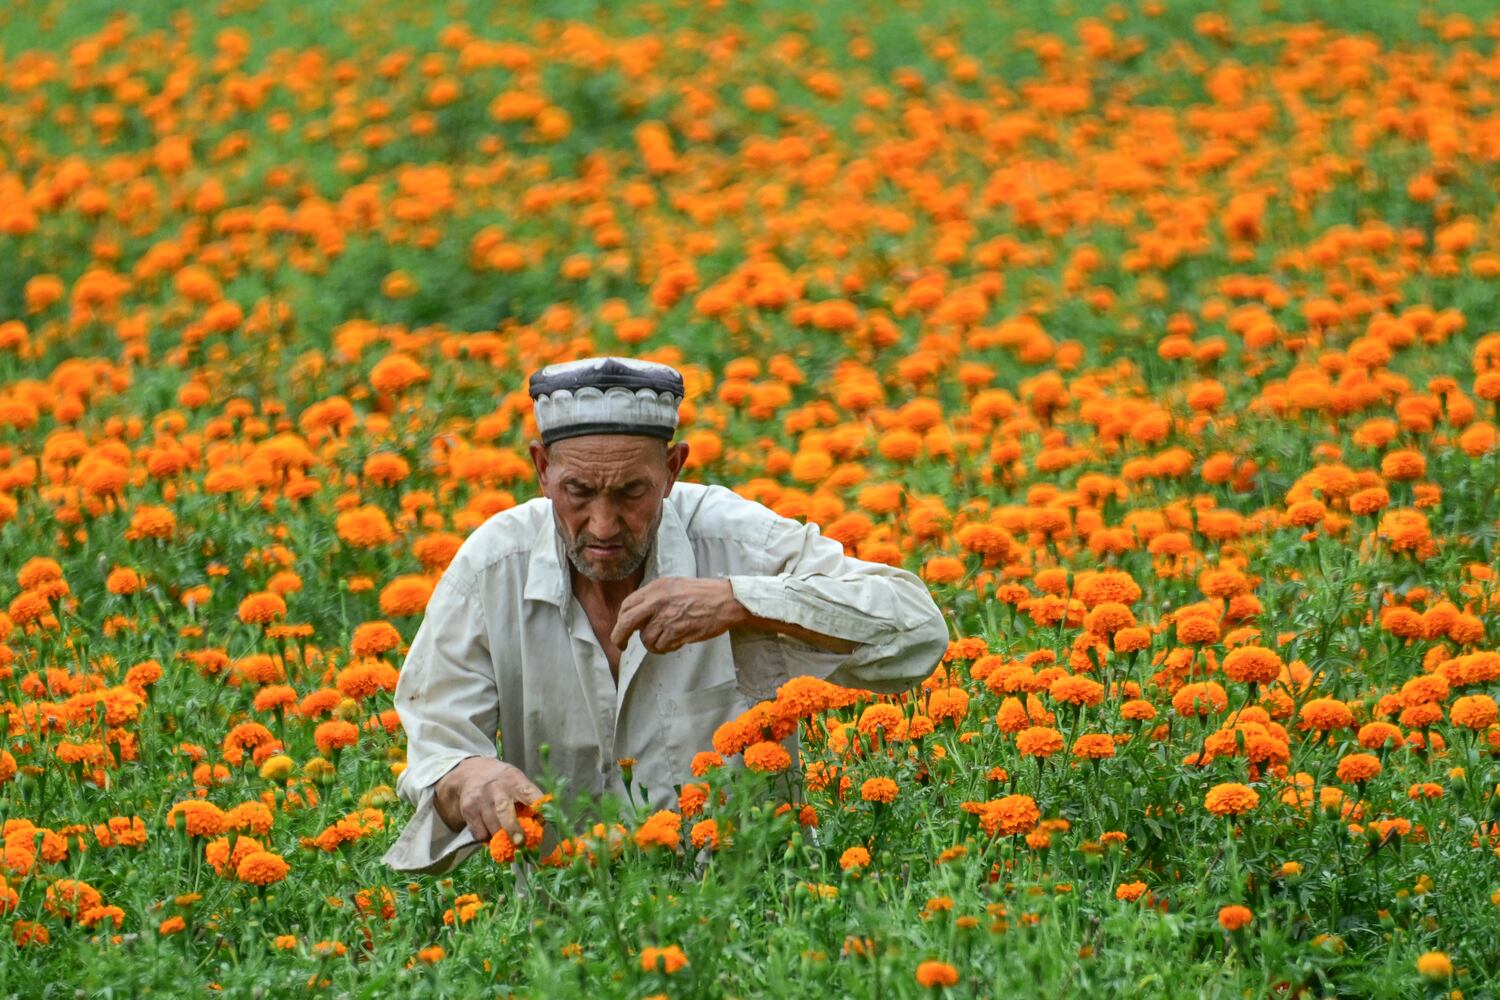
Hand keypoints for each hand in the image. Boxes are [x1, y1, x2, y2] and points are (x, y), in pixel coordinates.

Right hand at [433, 756, 542, 845]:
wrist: (472, 773)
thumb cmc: (504, 783)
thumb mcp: (518, 783)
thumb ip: (530, 802)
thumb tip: (541, 827)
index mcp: (515, 780)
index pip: (529, 793)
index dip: (538, 807)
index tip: (545, 821)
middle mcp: (497, 788)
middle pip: (504, 810)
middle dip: (513, 828)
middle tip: (520, 842)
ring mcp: (480, 799)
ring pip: (492, 827)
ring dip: (502, 838)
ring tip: (508, 838)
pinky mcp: (468, 810)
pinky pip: (480, 833)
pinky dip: (488, 838)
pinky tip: (491, 830)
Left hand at [610, 576, 747, 653]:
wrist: (726, 600)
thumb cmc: (703, 594)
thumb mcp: (674, 586)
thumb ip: (654, 598)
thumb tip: (637, 616)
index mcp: (656, 588)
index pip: (627, 604)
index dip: (621, 619)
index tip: (622, 628)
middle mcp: (658, 601)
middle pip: (626, 623)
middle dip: (619, 637)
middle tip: (621, 645)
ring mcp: (667, 617)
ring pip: (646, 639)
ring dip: (653, 644)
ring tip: (666, 640)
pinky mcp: (677, 631)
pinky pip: (661, 646)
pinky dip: (665, 648)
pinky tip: (676, 642)